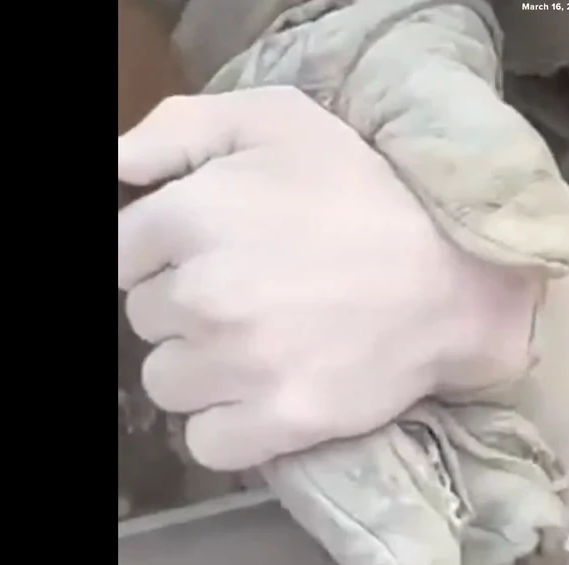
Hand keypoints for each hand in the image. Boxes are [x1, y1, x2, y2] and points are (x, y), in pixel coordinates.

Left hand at [118, 86, 538, 470]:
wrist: (454, 276)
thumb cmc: (364, 191)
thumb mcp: (278, 119)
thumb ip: (177, 128)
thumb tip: (114, 168)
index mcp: (191, 216)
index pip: (121, 255)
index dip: (161, 253)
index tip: (211, 251)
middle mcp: (201, 295)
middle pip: (143, 318)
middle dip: (182, 305)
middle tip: (250, 290)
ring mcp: (239, 366)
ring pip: (166, 381)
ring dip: (200, 366)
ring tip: (258, 342)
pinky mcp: (277, 422)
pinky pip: (205, 441)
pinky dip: (226, 424)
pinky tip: (263, 390)